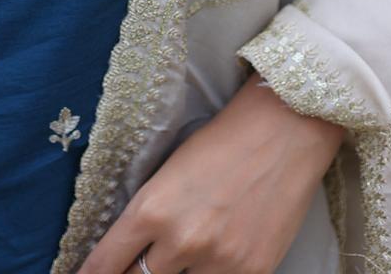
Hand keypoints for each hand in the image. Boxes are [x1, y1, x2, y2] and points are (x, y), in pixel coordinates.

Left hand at [76, 70, 344, 273]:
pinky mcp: (252, 272)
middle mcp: (181, 240)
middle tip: (132, 266)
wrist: (284, 130)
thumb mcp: (169, 173)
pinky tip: (209, 260)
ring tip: (179, 254)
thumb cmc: (222, 141)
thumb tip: (130, 251)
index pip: (106, 263)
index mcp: (152, 208)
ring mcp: (218, 261)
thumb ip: (149, 216)